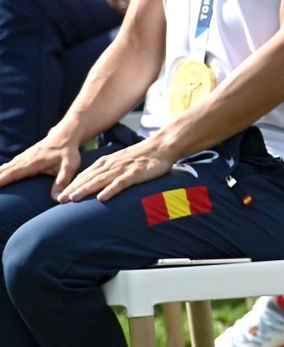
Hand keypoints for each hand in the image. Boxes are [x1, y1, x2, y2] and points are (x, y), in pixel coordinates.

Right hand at [0, 133, 82, 197]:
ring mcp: (23, 157)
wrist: (67, 133)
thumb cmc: (69, 150)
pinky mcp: (25, 156)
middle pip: (4, 171)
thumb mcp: (70, 166)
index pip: (12, 174)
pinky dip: (1, 170)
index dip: (0, 181)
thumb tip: (58, 199)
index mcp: (32, 163)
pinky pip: (9, 165)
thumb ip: (63, 181)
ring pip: (5, 167)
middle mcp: (24, 159)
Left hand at [58, 137, 174, 202]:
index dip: (71, 185)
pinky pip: (120, 183)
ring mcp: (122, 169)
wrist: (163, 146)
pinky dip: (110, 190)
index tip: (59, 196)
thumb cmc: (144, 156)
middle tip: (59, 201)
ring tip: (73, 199)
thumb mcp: (122, 162)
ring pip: (100, 180)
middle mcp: (111, 164)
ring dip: (85, 189)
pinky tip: (102, 198)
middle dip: (72, 189)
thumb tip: (98, 185)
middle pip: (88, 178)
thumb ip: (109, 171)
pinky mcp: (135, 173)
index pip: (85, 175)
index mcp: (107, 162)